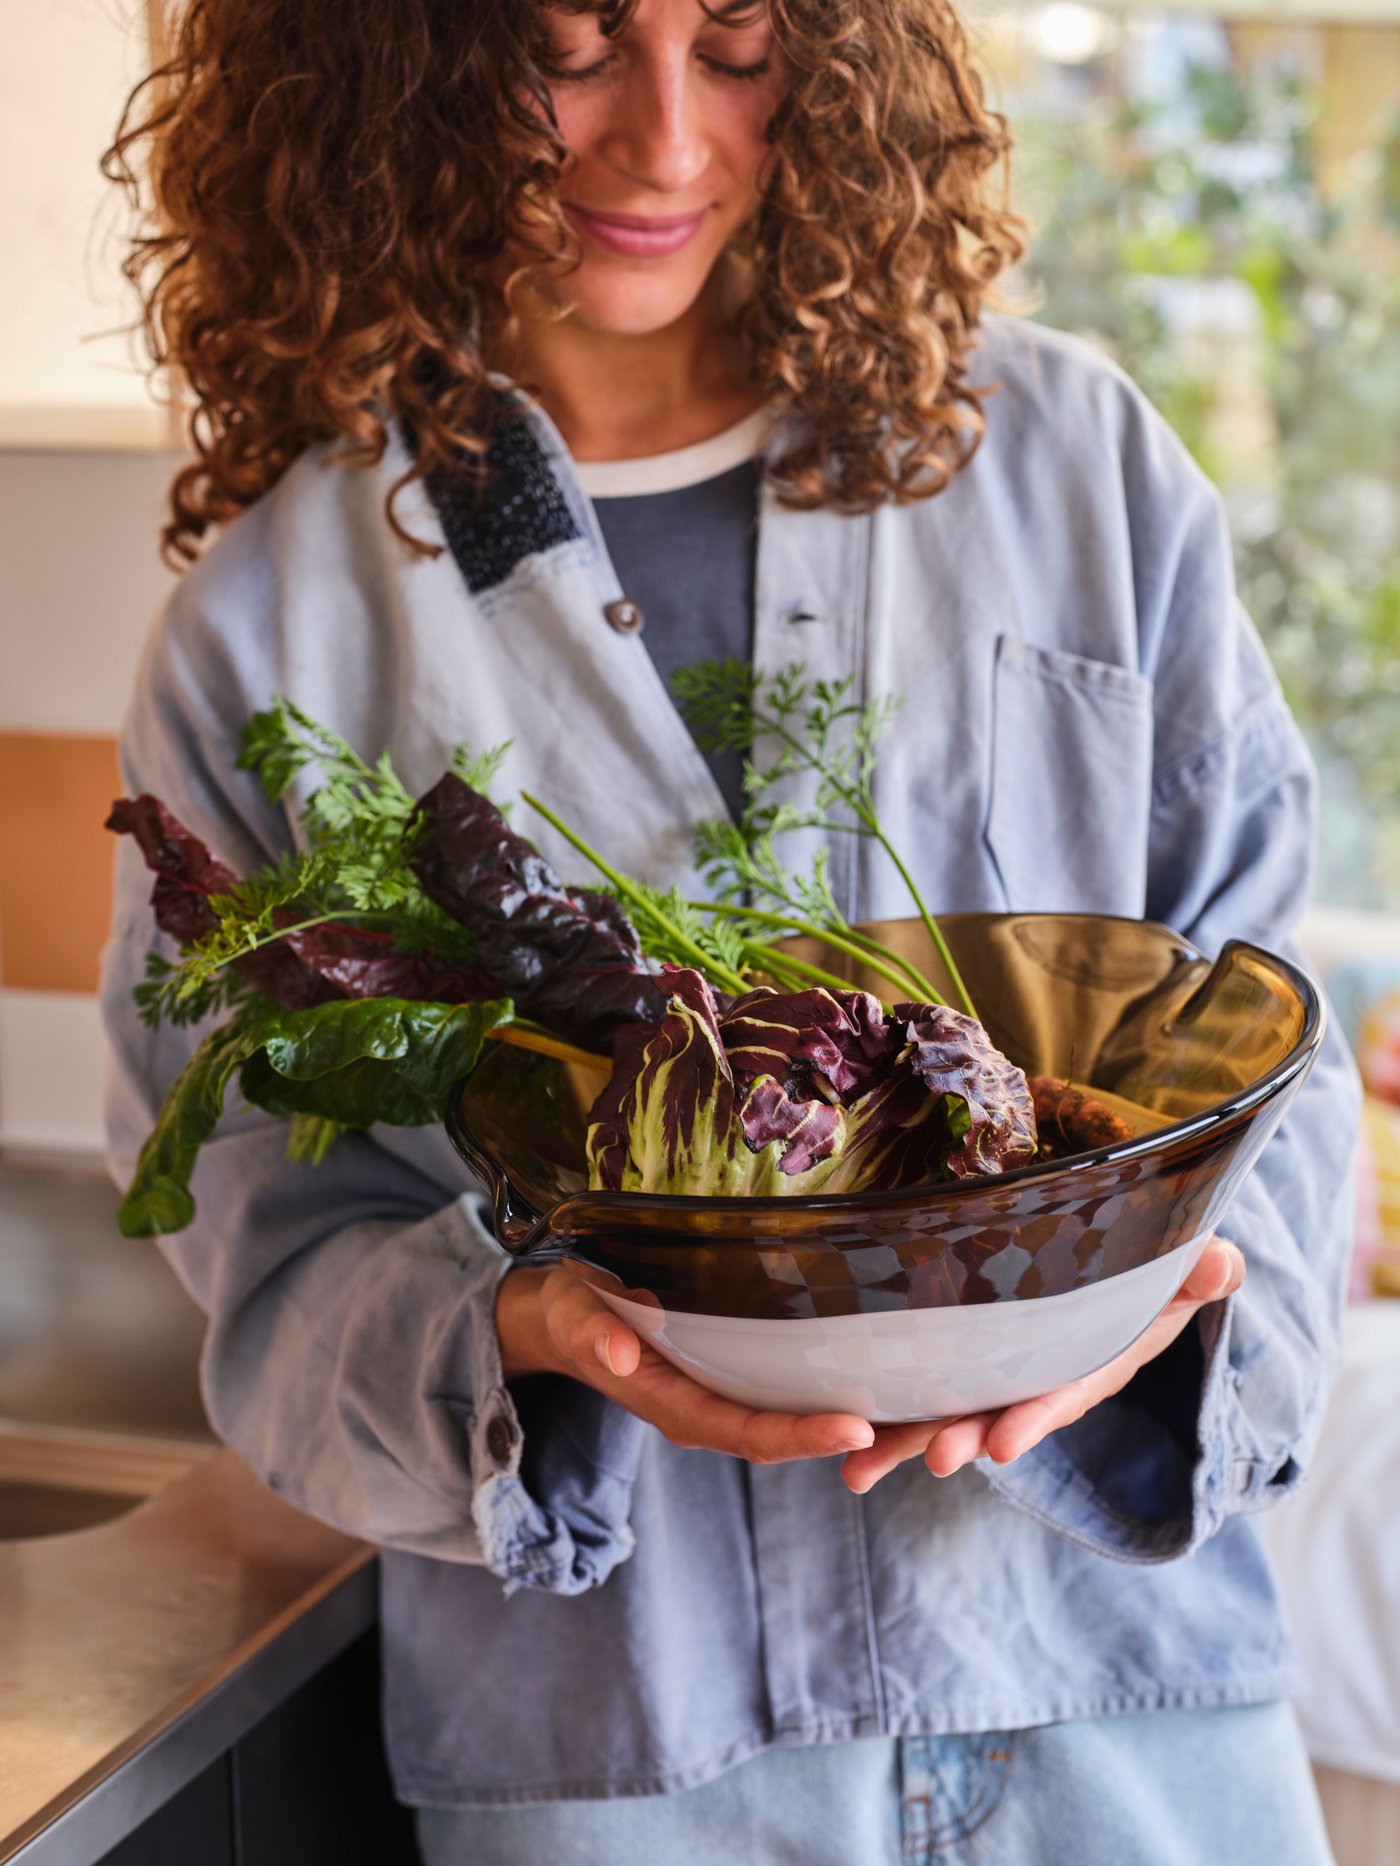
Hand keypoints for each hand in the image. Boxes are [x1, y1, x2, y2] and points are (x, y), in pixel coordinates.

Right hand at [495, 1262, 875, 1464]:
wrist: (566, 1319)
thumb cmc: (576, 1310)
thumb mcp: (574, 1313)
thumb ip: (592, 1334)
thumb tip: (621, 1354)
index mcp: (671, 1402)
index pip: (745, 1430)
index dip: (800, 1434)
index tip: (855, 1429)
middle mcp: (703, 1409)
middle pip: (779, 1436)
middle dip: (839, 1435)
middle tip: (907, 1424)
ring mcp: (718, 1397)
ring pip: (786, 1420)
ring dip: (842, 1421)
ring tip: (911, 1409)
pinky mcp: (729, 1376)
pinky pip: (781, 1395)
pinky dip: (825, 1396)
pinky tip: (873, 1380)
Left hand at [840, 1235, 1245, 1495]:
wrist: (1114, 1280)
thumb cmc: (1146, 1274)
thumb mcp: (1178, 1273)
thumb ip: (1199, 1272)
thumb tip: (1224, 1263)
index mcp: (1091, 1364)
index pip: (1064, 1393)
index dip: (1037, 1417)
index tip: (1005, 1442)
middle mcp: (1039, 1383)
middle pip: (1000, 1416)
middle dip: (966, 1437)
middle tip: (933, 1458)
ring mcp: (996, 1381)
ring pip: (947, 1416)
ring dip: (906, 1443)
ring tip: (857, 1471)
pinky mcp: (957, 1369)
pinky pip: (916, 1395)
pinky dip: (881, 1422)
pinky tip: (838, 1450)